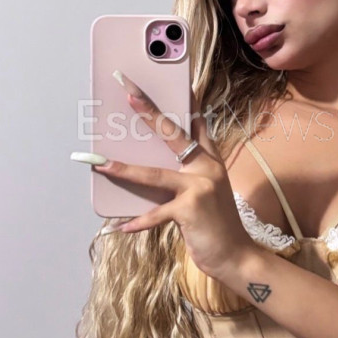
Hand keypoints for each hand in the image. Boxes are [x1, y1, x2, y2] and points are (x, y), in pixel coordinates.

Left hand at [92, 69, 255, 281]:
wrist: (236, 256)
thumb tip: (155, 168)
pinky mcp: (190, 209)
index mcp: (211, 161)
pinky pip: (156, 214)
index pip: (197, 124)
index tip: (177, 80)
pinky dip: (138, 222)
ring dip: (124, 169)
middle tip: (129, 93)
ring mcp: (200, 187)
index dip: (186, 102)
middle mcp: (207, 168)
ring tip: (101, 164)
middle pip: (173, 134)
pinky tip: (121, 227)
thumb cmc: (217, 226)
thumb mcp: (209, 193)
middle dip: (148, 112)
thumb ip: (188, 176)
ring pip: (154, 173)